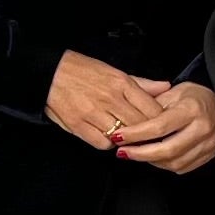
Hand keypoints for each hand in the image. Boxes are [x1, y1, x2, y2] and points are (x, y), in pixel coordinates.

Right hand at [46, 51, 164, 152]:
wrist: (48, 73)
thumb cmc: (82, 71)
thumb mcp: (114, 71)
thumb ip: (141, 83)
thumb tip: (166, 87)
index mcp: (121, 83)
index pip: (153, 109)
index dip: (160, 121)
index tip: (161, 125)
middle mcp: (110, 98)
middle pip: (141, 125)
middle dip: (147, 133)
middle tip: (148, 136)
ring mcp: (94, 113)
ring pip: (124, 136)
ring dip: (128, 139)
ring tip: (127, 136)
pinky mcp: (79, 126)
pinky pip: (103, 144)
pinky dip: (108, 143)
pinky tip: (107, 136)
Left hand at [113, 80, 214, 172]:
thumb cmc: (194, 96)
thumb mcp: (172, 92)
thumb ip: (151, 107)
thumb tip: (128, 122)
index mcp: (191, 109)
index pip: (159, 127)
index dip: (136, 134)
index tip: (118, 137)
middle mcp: (202, 128)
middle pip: (167, 150)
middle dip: (140, 153)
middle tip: (122, 152)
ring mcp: (208, 144)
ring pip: (174, 162)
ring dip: (151, 161)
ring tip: (136, 154)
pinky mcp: (210, 154)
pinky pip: (183, 167)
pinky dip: (165, 165)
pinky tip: (154, 158)